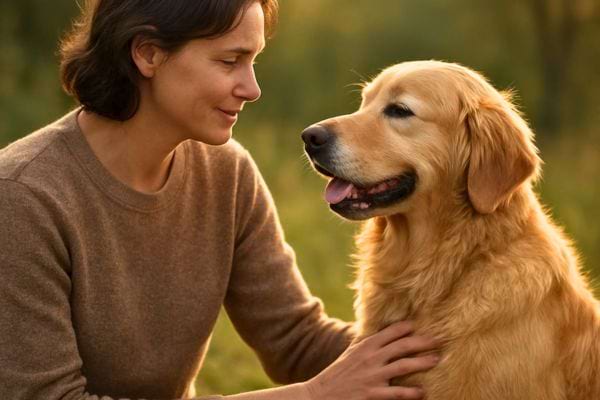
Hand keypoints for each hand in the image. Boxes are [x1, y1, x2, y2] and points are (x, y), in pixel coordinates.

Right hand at [305, 321, 439, 399]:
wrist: (319, 395)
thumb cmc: (338, 375)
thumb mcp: (351, 354)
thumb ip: (366, 345)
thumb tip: (382, 335)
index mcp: (365, 346)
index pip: (391, 332)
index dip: (407, 327)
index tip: (421, 326)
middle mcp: (370, 357)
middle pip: (402, 345)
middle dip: (422, 342)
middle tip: (439, 340)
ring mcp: (372, 376)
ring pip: (403, 365)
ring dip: (422, 362)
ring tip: (436, 360)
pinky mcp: (371, 393)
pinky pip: (396, 393)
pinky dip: (411, 392)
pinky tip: (422, 392)